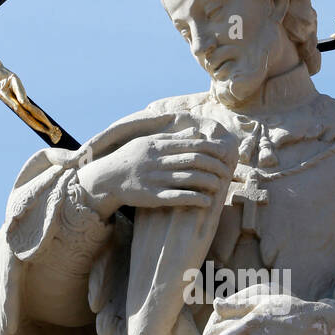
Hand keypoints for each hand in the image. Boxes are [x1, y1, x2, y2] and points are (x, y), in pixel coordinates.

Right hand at [77, 121, 234, 217]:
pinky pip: (177, 197)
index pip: (192, 144)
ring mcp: (155, 179)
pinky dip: (194, 199)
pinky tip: (207, 202)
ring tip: (220, 185)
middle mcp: (158, 161)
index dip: (212, 149)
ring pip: (189, 178)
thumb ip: (172, 138)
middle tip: (227, 171)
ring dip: (208, 182)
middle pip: (194, 160)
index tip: (225, 153)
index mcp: (159, 146)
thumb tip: (195, 133)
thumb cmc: (130, 158)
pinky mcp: (152, 197)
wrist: (107, 179)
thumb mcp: (148, 142)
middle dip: (214, 165)